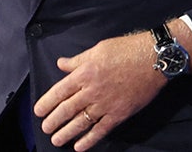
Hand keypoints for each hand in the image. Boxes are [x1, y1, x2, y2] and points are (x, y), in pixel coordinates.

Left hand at [34, 33, 164, 151]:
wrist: (153, 59)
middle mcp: (92, 90)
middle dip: (54, 121)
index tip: (38, 111)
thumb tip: (61, 64)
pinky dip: (90, 139)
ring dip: (67, 132)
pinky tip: (80, 146)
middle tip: (45, 128)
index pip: (60, 91)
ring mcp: (106, 104)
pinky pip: (101, 129)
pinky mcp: (120, 113)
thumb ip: (77, 60)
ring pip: (82, 122)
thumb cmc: (125, 50)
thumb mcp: (97, 49)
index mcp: (84, 73)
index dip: (47, 102)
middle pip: (68, 109)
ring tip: (56, 140)